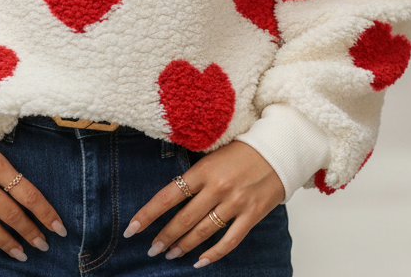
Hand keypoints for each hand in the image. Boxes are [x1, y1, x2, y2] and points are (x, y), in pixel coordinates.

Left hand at [123, 140, 284, 267]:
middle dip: (164, 236)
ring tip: (170, 254)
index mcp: (204, 169)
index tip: (132, 228)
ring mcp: (236, 203)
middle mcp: (218, 187)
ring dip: (184, 246)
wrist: (278, 149)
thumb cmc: (242, 150)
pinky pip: (229, 241)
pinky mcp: (252, 215)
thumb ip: (196, 175)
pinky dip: (214, 254)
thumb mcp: (213, 155)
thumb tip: (174, 195)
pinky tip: (200, 261)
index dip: (148, 213)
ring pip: (203, 232)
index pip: (169, 195)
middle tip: (151, 249)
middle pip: (184, 218)